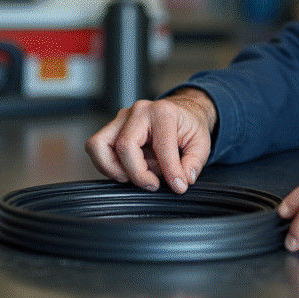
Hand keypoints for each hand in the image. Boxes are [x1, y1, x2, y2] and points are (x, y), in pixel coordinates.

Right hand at [84, 88, 216, 192]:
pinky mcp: (112, 127)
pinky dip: (108, 165)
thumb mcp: (201, 143)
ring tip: (135, 176)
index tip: (177, 186)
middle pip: (124, 146)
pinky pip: (97, 148)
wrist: (181, 112)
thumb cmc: (189, 126)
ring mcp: (121, 118)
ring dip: (113, 169)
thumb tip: (182, 180)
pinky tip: (129, 169)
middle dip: (137, 174)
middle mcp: (139, 111)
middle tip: (153, 184)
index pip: (161, 146)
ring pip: (99, 145)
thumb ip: (193, 163)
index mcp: (163, 112)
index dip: (169, 171)